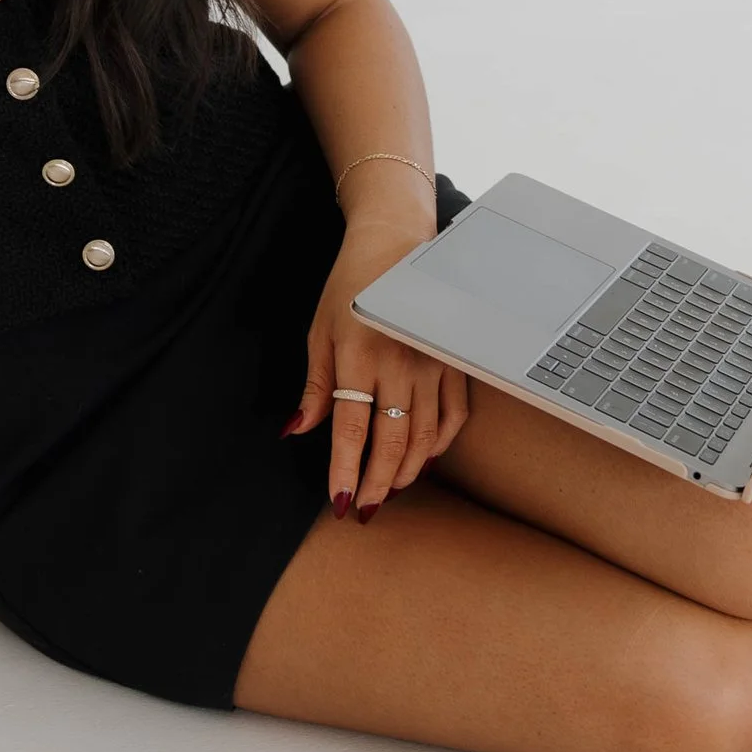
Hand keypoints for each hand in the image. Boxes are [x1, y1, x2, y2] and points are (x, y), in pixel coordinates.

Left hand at [289, 237, 469, 519]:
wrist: (396, 243)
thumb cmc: (351, 287)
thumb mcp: (320, 332)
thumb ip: (315, 387)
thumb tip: (296, 431)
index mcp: (359, 355)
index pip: (352, 429)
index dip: (345, 470)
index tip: (341, 501)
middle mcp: (400, 363)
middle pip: (393, 440)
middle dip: (379, 482)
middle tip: (368, 508)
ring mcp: (433, 363)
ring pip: (426, 434)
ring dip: (408, 469)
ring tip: (391, 489)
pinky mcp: (454, 361)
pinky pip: (454, 415)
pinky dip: (441, 443)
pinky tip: (425, 457)